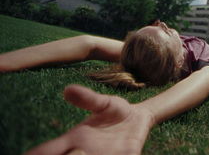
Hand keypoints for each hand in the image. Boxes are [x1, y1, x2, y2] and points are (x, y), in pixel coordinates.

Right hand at [25, 84, 154, 154]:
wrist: (140, 118)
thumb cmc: (116, 111)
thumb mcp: (103, 103)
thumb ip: (88, 99)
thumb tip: (68, 89)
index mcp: (77, 139)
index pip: (51, 150)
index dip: (39, 154)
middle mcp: (85, 152)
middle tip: (70, 152)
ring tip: (80, 153)